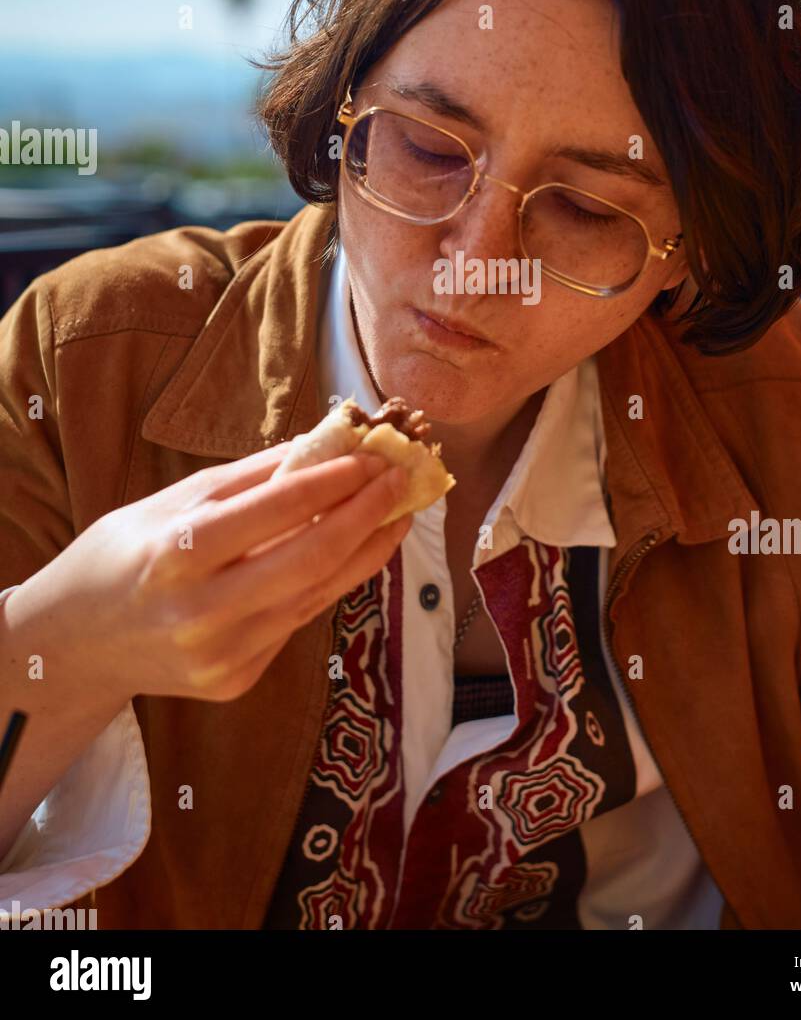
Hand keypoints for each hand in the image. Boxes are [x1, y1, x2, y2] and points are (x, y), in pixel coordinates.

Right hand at [7, 443, 411, 704]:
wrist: (75, 645)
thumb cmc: (122, 555)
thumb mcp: (171, 502)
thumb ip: (249, 478)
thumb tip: (323, 442)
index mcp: (175, 555)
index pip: (273, 511)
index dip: (331, 482)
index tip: (371, 458)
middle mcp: (200, 612)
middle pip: (309, 559)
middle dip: (366, 516)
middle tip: (402, 481)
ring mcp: (222, 655)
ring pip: (316, 596)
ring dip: (366, 551)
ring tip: (397, 514)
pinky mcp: (235, 681)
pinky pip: (296, 622)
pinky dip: (330, 582)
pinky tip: (354, 552)